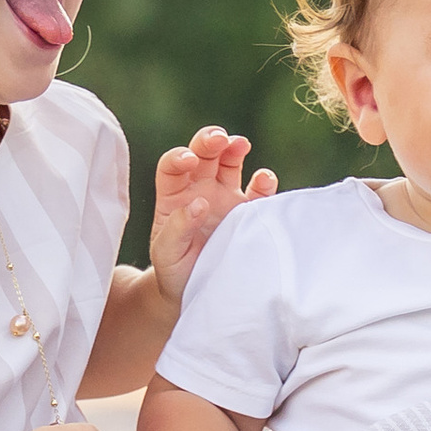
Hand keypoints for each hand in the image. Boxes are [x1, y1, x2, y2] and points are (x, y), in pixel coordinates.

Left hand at [150, 127, 276, 303]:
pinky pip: (258, 191)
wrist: (196, 292)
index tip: (188, 160)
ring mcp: (225, 199)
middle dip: (209, 141)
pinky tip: (264, 178)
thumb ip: (177, 228)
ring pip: (230, 162)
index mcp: (174, 196)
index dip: (179, 157)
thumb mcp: (166, 253)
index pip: (173, 166)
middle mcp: (199, 190)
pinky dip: (264, 182)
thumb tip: (199, 203)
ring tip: (240, 144)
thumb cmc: (174, 271)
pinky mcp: (247, 213)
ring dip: (234, 148)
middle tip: (219, 139)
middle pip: (203, 154)